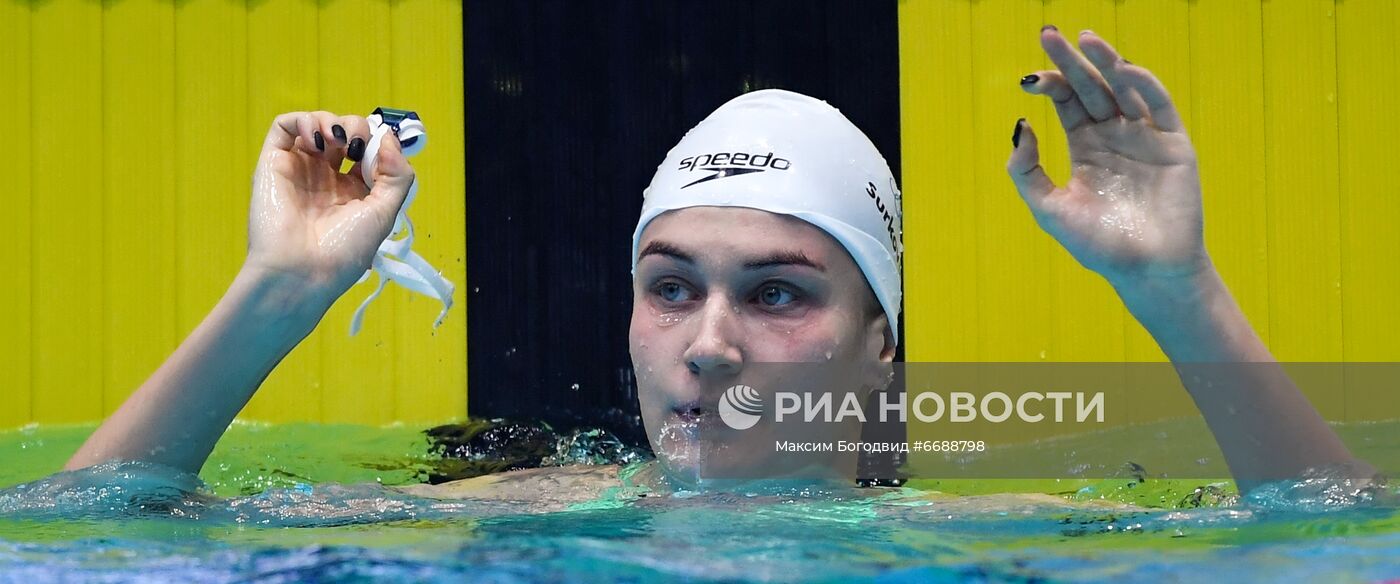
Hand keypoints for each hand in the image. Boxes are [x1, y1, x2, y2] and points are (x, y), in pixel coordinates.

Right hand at [245, 111, 414, 303]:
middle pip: (345, 132)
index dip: (379, 142)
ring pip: (317, 124)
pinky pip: (284, 126)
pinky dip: (303, 120)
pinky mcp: (273, 163)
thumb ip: (397, 175)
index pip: (368, 151)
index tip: (384, 151)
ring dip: (333, 122)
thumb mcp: (384, 214)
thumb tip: (389, 138)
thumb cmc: (344, 250)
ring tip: (338, 142)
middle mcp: (325, 177)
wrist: (300, 271)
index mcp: (353, 191)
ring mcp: (299, 168)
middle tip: (357, 149)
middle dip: (358, 130)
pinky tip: (317, 140)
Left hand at [1007, 28, 1209, 288]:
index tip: (1028, 79)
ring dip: (1106, 62)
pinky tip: (1121, 69)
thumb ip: (1027, 171)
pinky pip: (1158, 105)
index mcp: (1085, 147)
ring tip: (1086, 38)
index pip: (1066, 102)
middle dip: (1071, 61)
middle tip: (1048, 34)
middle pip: (1090, 87)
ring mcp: (1145, 136)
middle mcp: (1114, 135)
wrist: (1147, 270)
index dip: (1049, 84)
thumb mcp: (1049, 209)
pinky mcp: (1174, 143)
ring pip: (1124, 88)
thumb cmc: (1099, 245)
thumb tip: (1020, 125)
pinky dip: (1142, 84)